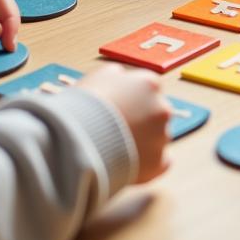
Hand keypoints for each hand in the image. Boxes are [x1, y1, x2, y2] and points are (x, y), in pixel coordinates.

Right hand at [79, 65, 170, 182]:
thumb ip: (118, 76)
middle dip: (143, 120)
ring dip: (145, 142)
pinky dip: (149, 163)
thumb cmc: (85, 106)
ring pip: (158, 138)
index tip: (122, 108)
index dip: (134, 100)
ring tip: (118, 148)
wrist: (77, 141)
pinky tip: (133, 163)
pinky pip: (161, 162)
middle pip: (157, 113)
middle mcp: (162, 108)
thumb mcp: (99, 77)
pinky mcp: (157, 163)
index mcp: (149, 84)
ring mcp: (161, 136)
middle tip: (118, 130)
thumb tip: (122, 79)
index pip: (150, 89)